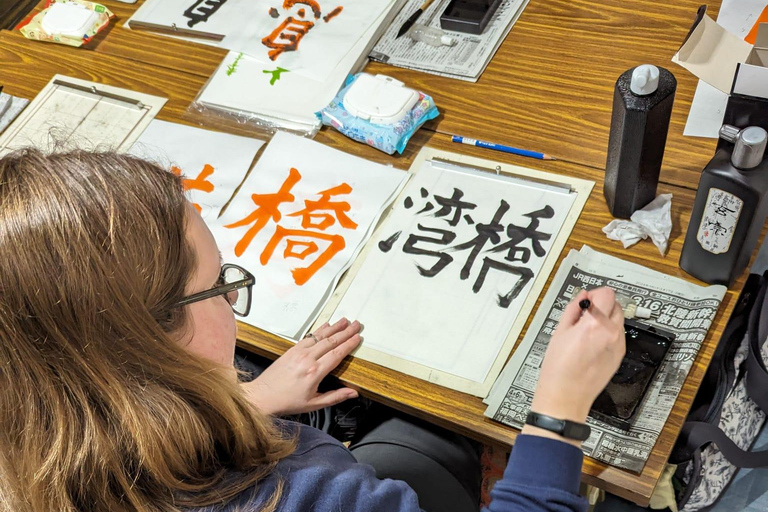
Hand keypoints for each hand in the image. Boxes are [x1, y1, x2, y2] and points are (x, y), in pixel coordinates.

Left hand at [242, 318, 361, 415]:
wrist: (263, 396)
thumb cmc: (286, 401)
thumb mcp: (314, 404)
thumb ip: (335, 397)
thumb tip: (353, 393)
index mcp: (314, 373)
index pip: (336, 355)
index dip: (348, 345)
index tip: (357, 338)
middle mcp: (307, 359)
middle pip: (331, 342)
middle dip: (345, 332)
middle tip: (356, 325)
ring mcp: (298, 352)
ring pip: (320, 336)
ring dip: (334, 327)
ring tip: (345, 321)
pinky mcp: (291, 350)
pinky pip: (309, 337)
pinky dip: (319, 330)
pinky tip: (326, 325)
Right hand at [523, 287, 625, 444]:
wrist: (566, 395)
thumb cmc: (559, 368)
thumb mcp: (559, 331)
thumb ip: (573, 309)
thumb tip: (582, 297)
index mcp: (595, 324)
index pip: (607, 294)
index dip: (594, 294)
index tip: (586, 300)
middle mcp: (611, 333)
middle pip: (615, 305)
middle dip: (601, 306)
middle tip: (584, 315)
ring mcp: (618, 345)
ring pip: (618, 320)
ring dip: (605, 319)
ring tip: (586, 331)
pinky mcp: (619, 356)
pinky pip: (618, 335)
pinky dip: (608, 333)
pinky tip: (592, 343)